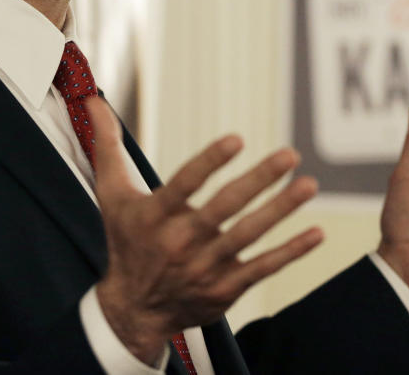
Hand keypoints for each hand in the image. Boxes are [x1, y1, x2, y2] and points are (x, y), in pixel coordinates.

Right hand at [85, 96, 323, 363]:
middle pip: (224, 208)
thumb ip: (107, 145)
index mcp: (155, 216)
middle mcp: (180, 242)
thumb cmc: (126, 241)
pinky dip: (291, 252)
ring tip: (308, 184)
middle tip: (289, 154)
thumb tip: (92, 99)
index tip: (237, 139)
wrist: (134, 309)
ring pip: (249, 235)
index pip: (185, 184)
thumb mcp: (112, 194)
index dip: (210, 161)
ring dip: (281, 210)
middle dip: (259, 180)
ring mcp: (205, 268)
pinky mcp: (225, 288)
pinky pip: (263, 268)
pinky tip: (316, 232)